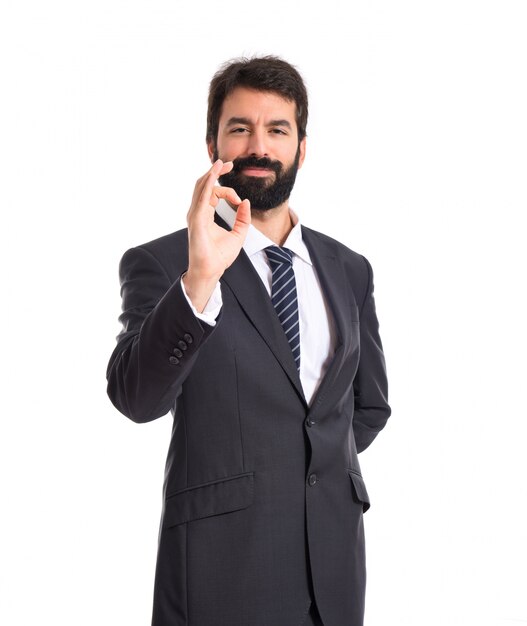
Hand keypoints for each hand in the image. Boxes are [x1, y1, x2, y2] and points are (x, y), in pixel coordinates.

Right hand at [183, 160, 250, 311]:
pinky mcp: (196, 220)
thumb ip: (243, 218)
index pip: (213, 193)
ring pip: (201, 187)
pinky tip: (214, 174)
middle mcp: (197, 212)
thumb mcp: (238, 234)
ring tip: (222, 163)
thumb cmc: (219, 256)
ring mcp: (195, 215)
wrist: (211, 271)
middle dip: (215, 172)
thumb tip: (246, 203)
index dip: (228, 191)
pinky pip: (202, 197)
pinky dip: (208, 183)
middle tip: (228, 163)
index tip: (240, 201)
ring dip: (211, 174)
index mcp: (205, 214)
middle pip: (204, 185)